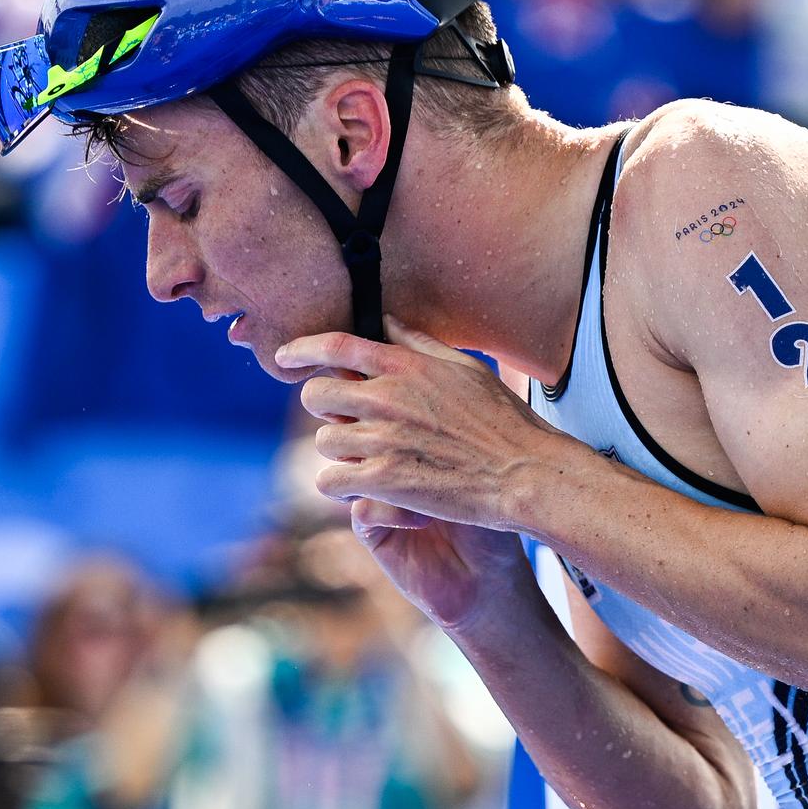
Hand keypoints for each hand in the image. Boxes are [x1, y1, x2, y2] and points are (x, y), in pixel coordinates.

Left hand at [279, 315, 564, 530]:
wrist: (523, 472)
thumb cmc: (502, 421)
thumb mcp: (465, 369)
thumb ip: (419, 344)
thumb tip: (388, 322)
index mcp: (406, 367)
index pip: (337, 347)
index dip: (302, 349)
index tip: (284, 356)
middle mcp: (388, 398)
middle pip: (317, 394)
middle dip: (324, 407)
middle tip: (345, 421)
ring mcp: (384, 439)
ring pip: (324, 441)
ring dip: (338, 451)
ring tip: (364, 458)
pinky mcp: (384, 480)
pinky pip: (331, 480)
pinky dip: (340, 485)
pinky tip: (360, 487)